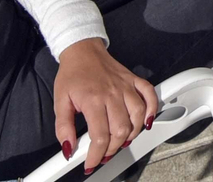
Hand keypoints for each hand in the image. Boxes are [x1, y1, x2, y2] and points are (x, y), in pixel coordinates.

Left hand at [53, 38, 156, 174]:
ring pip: (138, 117)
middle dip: (113, 148)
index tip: (91, 162)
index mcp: (93, 100)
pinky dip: (152, 110)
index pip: (100, 136)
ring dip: (131, 134)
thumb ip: (63, 127)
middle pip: (121, 130)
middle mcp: (113, 94)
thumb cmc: (72, 74)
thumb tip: (68, 148)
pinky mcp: (134, 80)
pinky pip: (150, 95)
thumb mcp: (60, 102)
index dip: (96, 155)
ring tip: (120, 141)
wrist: (82, 50)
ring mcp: (126, 86)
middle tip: (104, 153)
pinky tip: (147, 121)